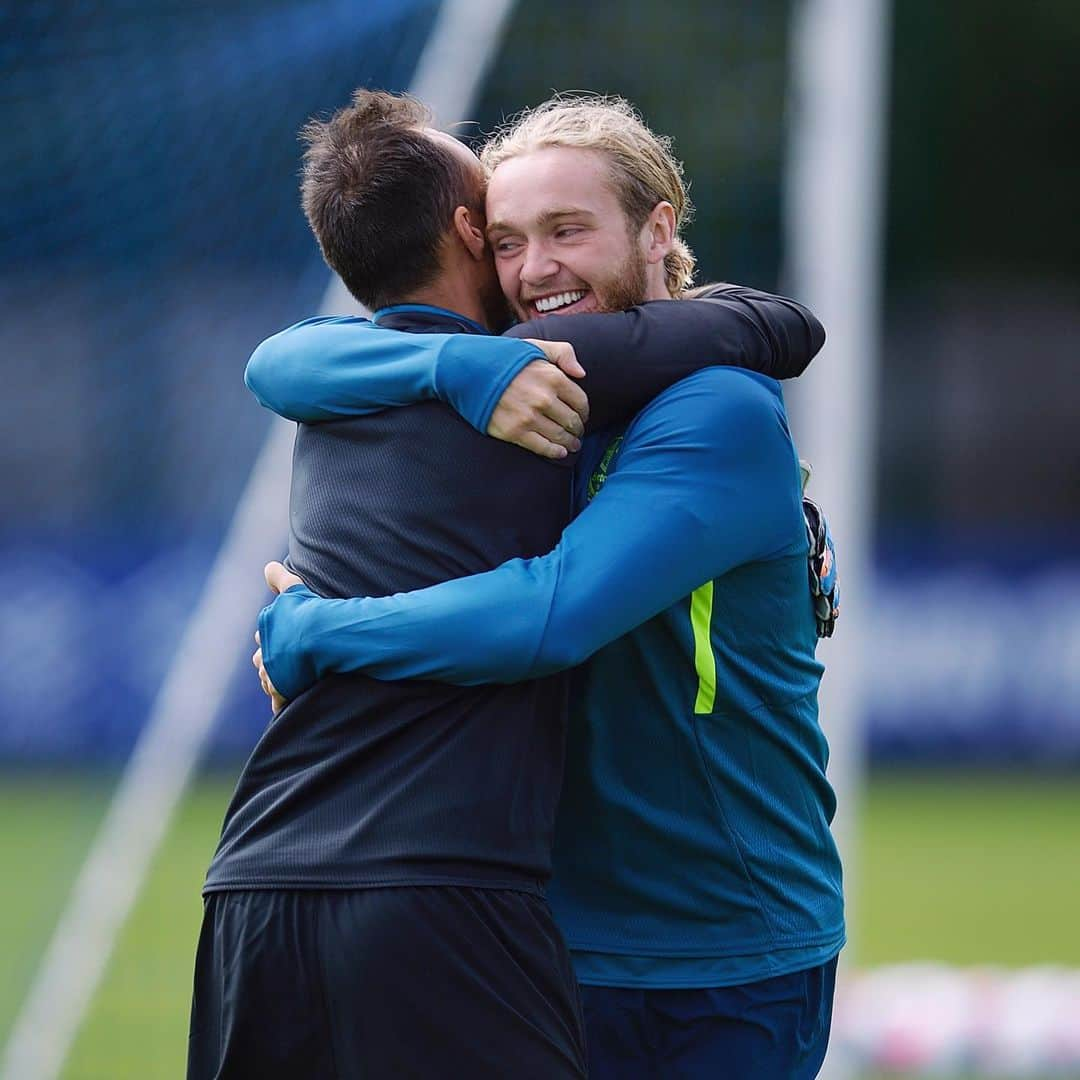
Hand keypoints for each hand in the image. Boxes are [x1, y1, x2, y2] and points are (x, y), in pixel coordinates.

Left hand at [251, 562, 304, 712]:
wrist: (324, 637)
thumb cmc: (311, 611)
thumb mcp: (295, 589)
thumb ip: (280, 578)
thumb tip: (267, 567)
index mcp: (267, 626)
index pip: (265, 634)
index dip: (274, 637)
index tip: (284, 638)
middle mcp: (265, 651)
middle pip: (262, 660)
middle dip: (269, 661)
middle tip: (282, 663)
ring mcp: (273, 672)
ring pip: (268, 680)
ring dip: (274, 681)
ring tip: (285, 684)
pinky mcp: (283, 690)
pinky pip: (278, 700)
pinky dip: (282, 702)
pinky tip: (288, 703)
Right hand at [487, 340, 588, 459]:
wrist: (468, 372)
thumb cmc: (503, 358)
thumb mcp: (535, 346)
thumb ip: (563, 353)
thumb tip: (582, 374)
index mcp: (552, 377)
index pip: (580, 401)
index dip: (584, 411)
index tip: (582, 416)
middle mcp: (543, 399)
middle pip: (572, 421)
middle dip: (578, 428)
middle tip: (577, 432)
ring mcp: (529, 417)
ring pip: (560, 436)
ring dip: (570, 442)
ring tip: (573, 444)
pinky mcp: (514, 432)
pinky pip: (542, 447)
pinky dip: (555, 452)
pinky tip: (560, 452)